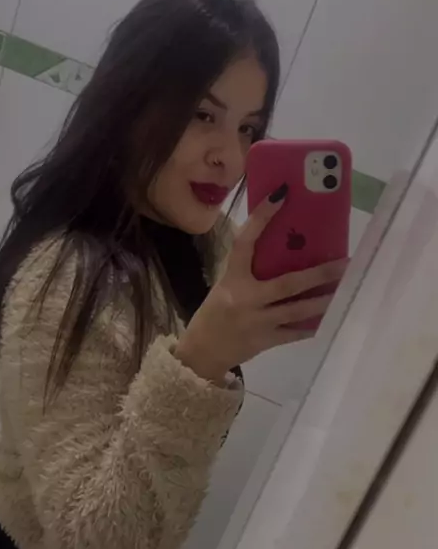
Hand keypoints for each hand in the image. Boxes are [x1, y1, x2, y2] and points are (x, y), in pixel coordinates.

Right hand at [175, 193, 347, 382]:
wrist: (201, 353)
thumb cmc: (214, 314)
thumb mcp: (225, 286)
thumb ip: (249, 272)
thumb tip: (283, 248)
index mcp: (231, 279)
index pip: (245, 242)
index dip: (262, 218)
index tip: (281, 195)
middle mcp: (245, 298)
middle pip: (287, 283)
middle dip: (319, 273)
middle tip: (345, 262)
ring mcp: (257, 322)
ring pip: (297, 309)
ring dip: (324, 299)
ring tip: (345, 289)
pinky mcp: (266, 341)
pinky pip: (295, 332)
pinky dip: (314, 325)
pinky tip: (332, 317)